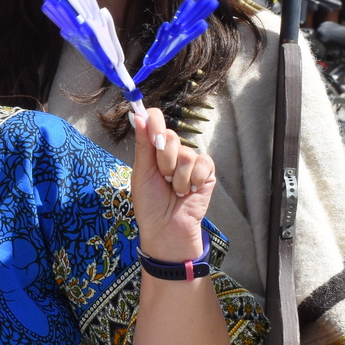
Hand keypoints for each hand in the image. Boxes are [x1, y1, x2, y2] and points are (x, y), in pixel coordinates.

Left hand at [129, 107, 214, 263]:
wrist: (166, 228)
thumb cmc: (150, 203)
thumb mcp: (141, 173)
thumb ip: (143, 145)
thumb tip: (138, 116)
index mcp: (154, 148)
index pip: (155, 119)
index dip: (154, 122)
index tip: (152, 136)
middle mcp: (174, 150)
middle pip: (171, 136)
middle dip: (163, 161)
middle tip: (163, 179)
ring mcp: (191, 160)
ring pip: (186, 154)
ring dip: (178, 177)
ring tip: (175, 190)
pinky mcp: (207, 171)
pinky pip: (202, 163)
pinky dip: (193, 181)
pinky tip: (190, 191)